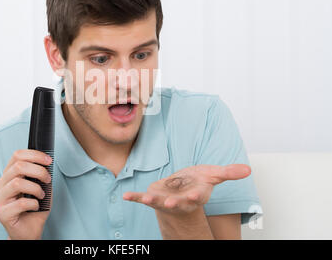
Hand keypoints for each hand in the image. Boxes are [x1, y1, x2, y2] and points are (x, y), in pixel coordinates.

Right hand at [0, 149, 52, 239]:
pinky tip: (35, 207)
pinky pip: (20, 203)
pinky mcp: (2, 213)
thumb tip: (48, 163)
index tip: (48, 160)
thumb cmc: (34, 208)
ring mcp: (0, 199)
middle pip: (18, 166)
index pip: (17, 156)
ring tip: (41, 196)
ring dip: (36, 188)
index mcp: (9, 175)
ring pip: (17, 183)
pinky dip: (33, 203)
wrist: (28, 232)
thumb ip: (41, 175)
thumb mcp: (40, 187)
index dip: (34, 155)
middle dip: (38, 171)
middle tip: (48, 179)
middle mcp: (2, 185)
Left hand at [123, 164, 250, 215]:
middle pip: (178, 203)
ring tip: (145, 199)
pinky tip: (126, 196)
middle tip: (170, 204)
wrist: (181, 190)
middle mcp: (180, 200)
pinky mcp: (153, 196)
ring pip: (158, 202)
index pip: (198, 196)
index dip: (196, 196)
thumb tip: (248, 170)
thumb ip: (229, 173)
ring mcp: (165, 200)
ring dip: (152, 201)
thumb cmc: (196, 182)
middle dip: (174, 203)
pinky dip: (134, 197)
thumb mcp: (213, 175)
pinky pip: (141, 198)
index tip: (195, 196)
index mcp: (195, 194)